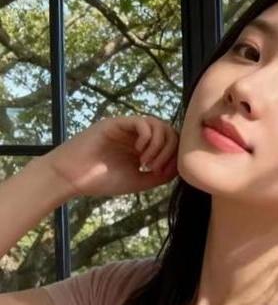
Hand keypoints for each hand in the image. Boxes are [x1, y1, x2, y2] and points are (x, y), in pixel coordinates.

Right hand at [37, 114, 178, 197]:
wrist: (73, 177)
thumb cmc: (101, 180)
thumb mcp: (138, 181)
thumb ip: (159, 176)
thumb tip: (177, 168)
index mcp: (142, 148)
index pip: (171, 142)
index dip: (173, 156)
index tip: (161, 173)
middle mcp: (136, 136)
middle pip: (169, 131)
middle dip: (168, 151)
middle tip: (154, 168)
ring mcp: (127, 128)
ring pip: (158, 125)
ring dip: (158, 146)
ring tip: (145, 162)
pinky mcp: (116, 124)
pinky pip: (142, 122)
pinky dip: (147, 138)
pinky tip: (138, 152)